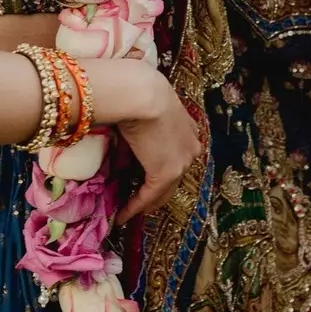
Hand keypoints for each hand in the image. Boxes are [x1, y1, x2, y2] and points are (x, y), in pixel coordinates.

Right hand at [116, 68, 202, 221]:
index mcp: (188, 130)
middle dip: (155, 191)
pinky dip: (135, 207)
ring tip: (129, 211)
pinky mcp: (166, 174)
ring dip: (146, 202)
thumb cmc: (140, 96)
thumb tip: (120, 165)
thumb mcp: (142, 120)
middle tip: (138, 201)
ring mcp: (181, 163)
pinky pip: (149, 196)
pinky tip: (123, 215)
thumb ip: (136, 145)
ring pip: (163, 189)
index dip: (159, 169)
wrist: (144, 96)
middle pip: (173, 177)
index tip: (144, 179)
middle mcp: (190, 149)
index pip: (175, 156)